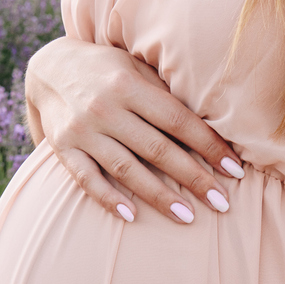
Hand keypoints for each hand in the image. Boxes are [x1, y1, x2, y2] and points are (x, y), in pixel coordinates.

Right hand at [24, 36, 246, 223]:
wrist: (48, 66)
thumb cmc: (108, 70)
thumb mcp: (136, 68)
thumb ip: (165, 93)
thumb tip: (216, 120)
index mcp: (129, 84)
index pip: (178, 120)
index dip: (209, 146)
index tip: (236, 170)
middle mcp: (105, 106)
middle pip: (157, 149)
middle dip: (194, 178)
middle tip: (222, 203)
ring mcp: (82, 129)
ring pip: (126, 169)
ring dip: (158, 196)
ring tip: (187, 217)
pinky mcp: (62, 148)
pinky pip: (86, 179)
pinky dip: (108, 198)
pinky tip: (131, 216)